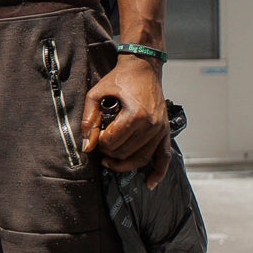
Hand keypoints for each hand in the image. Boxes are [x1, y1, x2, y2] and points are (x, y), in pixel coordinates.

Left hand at [80, 55, 171, 176]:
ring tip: (109, 161)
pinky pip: (164, 157)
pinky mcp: (165, 131)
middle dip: (108, 153)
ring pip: (141, 158)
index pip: (112, 142)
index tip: (94, 137)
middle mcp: (151, 125)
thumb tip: (87, 145)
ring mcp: (161, 129)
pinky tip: (150, 184)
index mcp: (135, 115)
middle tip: (100, 146)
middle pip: (125, 152)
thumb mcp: (96, 93)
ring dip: (123, 164)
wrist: (143, 68)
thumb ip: (90, 119)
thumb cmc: (119, 79)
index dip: (99, 143)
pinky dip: (158, 172)